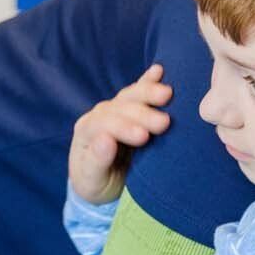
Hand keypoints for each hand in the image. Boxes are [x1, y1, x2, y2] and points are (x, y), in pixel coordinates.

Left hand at [68, 64, 171, 204]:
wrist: (104, 184)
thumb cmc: (98, 184)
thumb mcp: (92, 180)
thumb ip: (96, 161)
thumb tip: (105, 140)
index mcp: (86, 132)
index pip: (103, 125)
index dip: (123, 128)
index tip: (144, 136)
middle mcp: (100, 116)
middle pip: (119, 107)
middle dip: (142, 113)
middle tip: (164, 123)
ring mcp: (115, 110)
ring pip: (130, 96)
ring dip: (149, 93)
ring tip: (168, 94)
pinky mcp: (130, 110)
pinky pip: (138, 92)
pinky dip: (148, 81)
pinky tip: (158, 70)